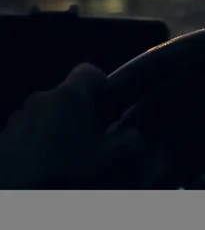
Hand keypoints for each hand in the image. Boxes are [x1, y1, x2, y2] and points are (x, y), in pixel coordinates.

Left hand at [0, 63, 142, 188]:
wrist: (20, 194)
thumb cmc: (68, 168)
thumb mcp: (112, 158)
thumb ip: (130, 141)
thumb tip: (133, 134)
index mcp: (69, 95)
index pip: (89, 70)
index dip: (103, 84)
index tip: (109, 105)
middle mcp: (41, 97)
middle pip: (68, 95)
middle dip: (81, 112)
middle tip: (92, 137)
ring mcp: (18, 116)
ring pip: (47, 113)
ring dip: (58, 127)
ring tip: (66, 155)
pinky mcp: (4, 136)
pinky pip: (28, 131)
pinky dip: (38, 142)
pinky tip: (45, 165)